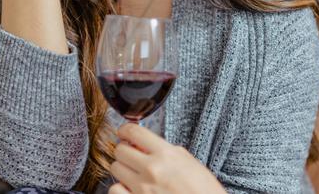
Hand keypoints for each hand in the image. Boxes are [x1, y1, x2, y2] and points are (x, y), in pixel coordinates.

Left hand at [108, 123, 225, 193]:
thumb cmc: (203, 192)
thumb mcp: (190, 163)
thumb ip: (166, 150)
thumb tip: (145, 144)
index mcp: (167, 155)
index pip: (134, 132)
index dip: (125, 130)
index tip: (124, 133)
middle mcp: (152, 169)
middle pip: (120, 150)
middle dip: (125, 151)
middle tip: (132, 157)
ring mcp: (142, 188)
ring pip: (115, 168)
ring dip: (123, 170)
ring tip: (133, 174)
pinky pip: (115, 189)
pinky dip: (120, 188)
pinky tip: (129, 189)